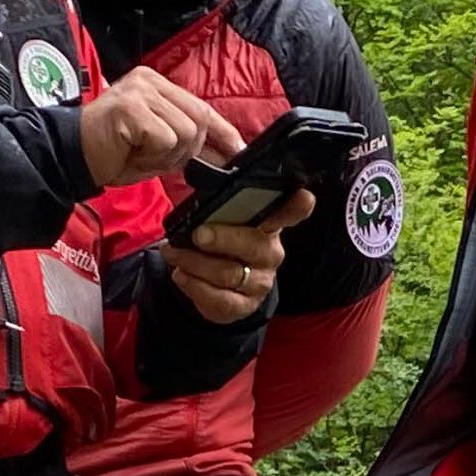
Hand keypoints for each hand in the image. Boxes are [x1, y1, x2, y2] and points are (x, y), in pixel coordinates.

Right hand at [76, 68, 239, 189]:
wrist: (70, 156)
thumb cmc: (112, 152)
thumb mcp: (158, 145)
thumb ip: (187, 141)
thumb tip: (227, 152)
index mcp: (157, 84)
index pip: (202, 107)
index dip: (224, 132)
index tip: (240, 150)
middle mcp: (149, 81)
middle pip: (199, 120)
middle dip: (187, 151)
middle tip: (156, 159)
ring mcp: (140, 92)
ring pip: (185, 133)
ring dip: (166, 156)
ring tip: (139, 153)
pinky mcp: (132, 108)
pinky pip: (165, 140)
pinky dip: (152, 157)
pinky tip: (131, 153)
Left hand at [161, 194, 309, 324]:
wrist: (216, 287)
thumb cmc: (221, 240)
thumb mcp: (222, 217)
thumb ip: (222, 198)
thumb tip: (206, 169)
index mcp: (269, 225)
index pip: (290, 213)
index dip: (297, 207)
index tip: (303, 198)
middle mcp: (270, 253)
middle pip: (253, 245)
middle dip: (223, 238)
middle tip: (198, 233)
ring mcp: (260, 282)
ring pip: (228, 273)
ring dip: (193, 262)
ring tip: (173, 252)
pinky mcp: (244, 306)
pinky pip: (219, 299)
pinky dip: (194, 286)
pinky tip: (180, 275)